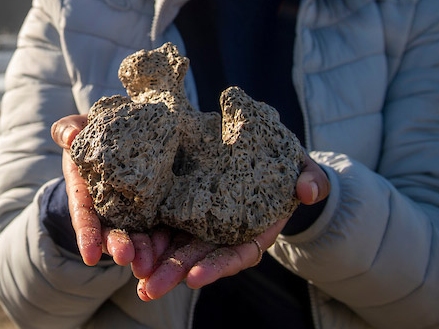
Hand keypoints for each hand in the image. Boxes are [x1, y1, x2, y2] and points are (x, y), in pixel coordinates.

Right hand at [51, 115, 158, 273]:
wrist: (126, 127)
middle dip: (118, 246)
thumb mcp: (78, 127)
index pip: (84, 216)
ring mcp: (133, 209)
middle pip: (112, 231)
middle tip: (126, 258)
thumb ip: (68, 131)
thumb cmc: (95, 129)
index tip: (89, 256)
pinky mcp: (157, 205)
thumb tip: (69, 137)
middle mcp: (108, 206)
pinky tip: (169, 250)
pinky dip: (164, 239)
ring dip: (142, 250)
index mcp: (86, 191)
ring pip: (137, 234)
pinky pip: (161, 224)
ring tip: (148, 263)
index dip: (86, 235)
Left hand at [135, 152, 330, 299]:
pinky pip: (162, 223)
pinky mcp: (181, 205)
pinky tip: (126, 248)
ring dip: (155, 263)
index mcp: (255, 230)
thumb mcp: (304, 169)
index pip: (236, 254)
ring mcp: (201, 221)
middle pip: (199, 257)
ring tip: (134, 277)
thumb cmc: (288, 164)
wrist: (262, 151)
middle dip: (175, 273)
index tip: (195, 278)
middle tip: (150, 288)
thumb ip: (312, 180)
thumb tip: (309, 191)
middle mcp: (225, 231)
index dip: (216, 267)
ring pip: (176, 245)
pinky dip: (147, 237)